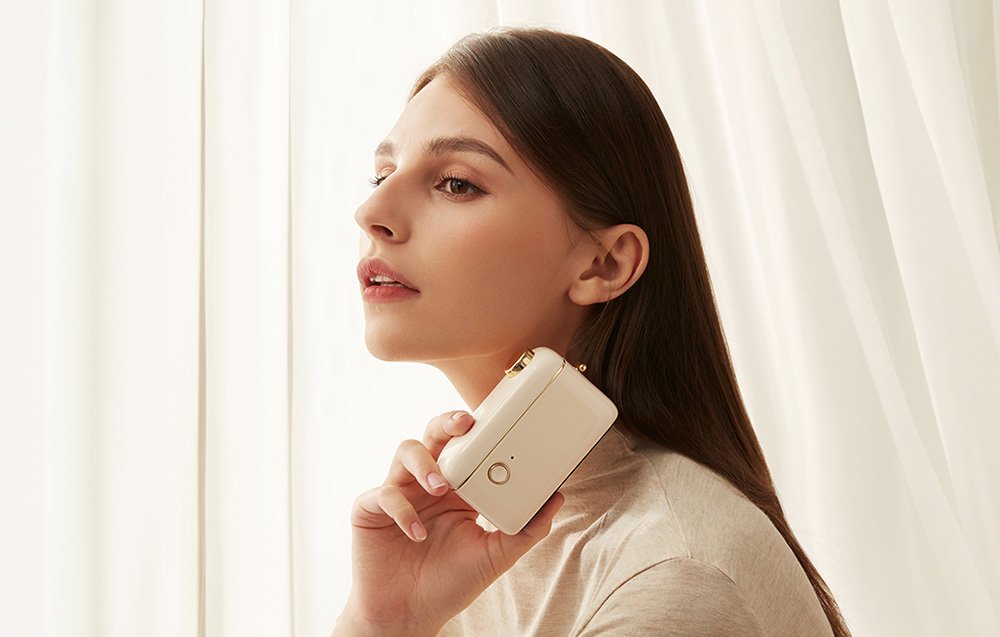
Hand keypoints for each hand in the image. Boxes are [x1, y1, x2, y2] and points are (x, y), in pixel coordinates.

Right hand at [334, 410, 564, 636]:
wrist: (409, 616)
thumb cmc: (449, 583)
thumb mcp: (496, 555)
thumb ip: (526, 529)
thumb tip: (557, 498)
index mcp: (456, 489)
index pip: (466, 447)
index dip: (478, 432)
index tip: (499, 423)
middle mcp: (426, 484)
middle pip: (433, 435)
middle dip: (447, 422)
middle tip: (465, 424)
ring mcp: (398, 493)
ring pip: (406, 451)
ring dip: (425, 463)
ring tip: (441, 486)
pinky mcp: (369, 510)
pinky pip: (382, 494)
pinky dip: (402, 509)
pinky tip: (418, 532)